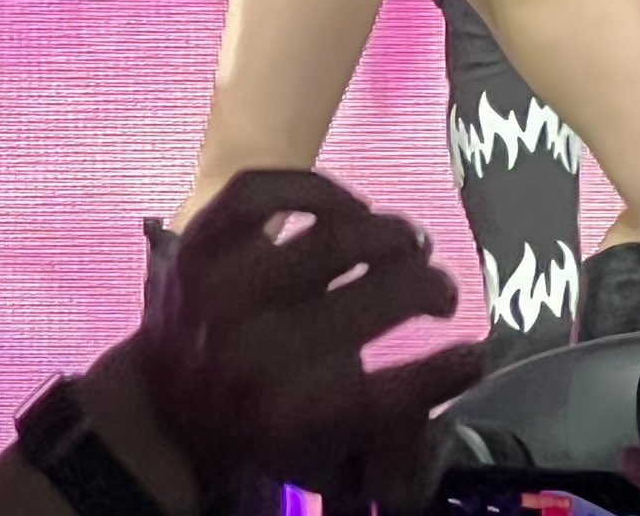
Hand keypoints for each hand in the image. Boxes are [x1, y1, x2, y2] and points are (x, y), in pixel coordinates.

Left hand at [136, 169, 481, 507]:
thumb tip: (470, 368)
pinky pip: (270, 188)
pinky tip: (348, 207)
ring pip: (336, 237)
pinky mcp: (202, 240)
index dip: (447, 370)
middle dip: (430, 287)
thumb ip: (392, 421)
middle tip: (441, 289)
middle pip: (380, 299)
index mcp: (294, 415)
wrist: (161, 405)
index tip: (477, 353)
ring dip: (389, 233)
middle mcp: (261, 352)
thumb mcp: (322, 450)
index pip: (392, 393)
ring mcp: (227, 288)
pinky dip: (321, 189)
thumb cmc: (262, 425)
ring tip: (405, 241)